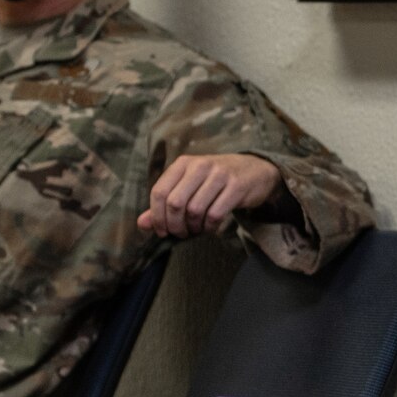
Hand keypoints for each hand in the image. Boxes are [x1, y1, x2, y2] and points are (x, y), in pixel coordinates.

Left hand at [138, 153, 283, 237]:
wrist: (255, 171)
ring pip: (195, 210)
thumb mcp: (189, 186)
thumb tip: (142, 224)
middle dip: (174, 225)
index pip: (159, 192)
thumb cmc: (216, 181)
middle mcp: (200, 165)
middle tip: (179, 233)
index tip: (161, 231)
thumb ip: (164, 204)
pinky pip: (215, 215)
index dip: (156, 216)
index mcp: (183, 163)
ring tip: (195, 230)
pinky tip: (210, 227)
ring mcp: (220, 175)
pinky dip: (209, 227)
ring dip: (193, 227)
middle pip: (175, 203)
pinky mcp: (236, 187)